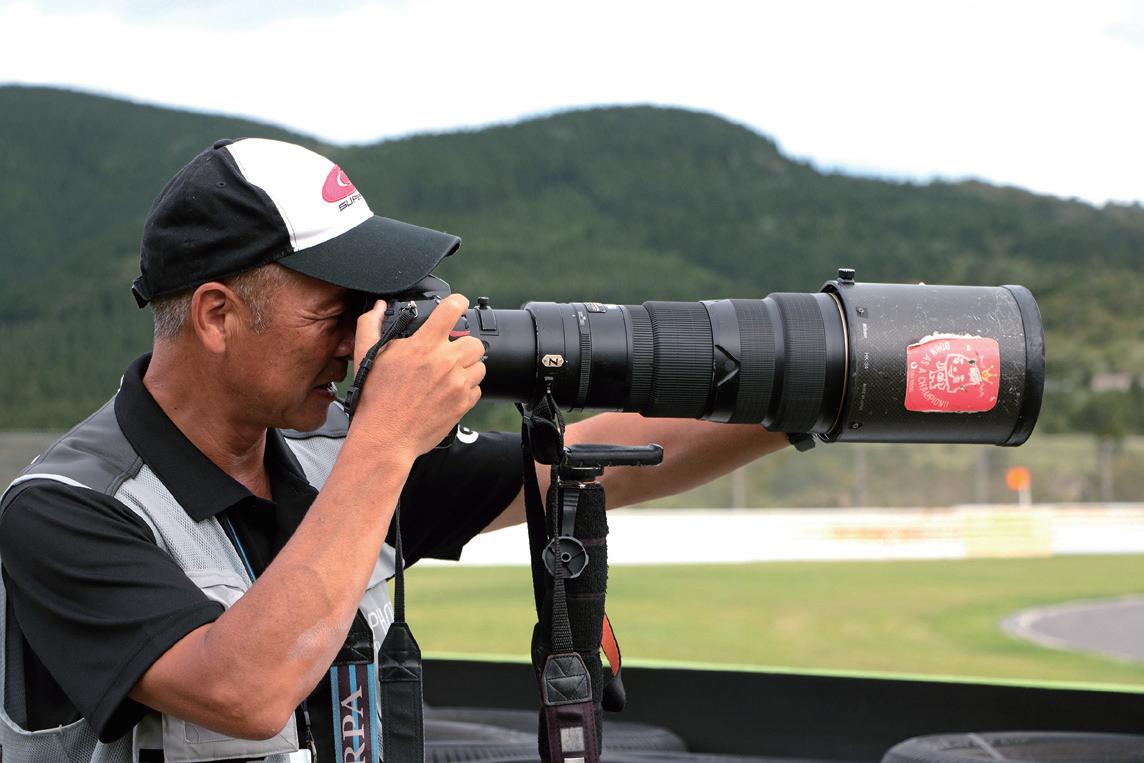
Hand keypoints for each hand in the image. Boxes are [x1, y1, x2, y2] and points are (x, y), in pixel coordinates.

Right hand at [350, 295, 484, 458]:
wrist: (385, 437)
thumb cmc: (375, 399)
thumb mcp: (366, 356)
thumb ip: (371, 325)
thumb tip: (378, 308)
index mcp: (423, 346)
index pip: (452, 310)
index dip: (457, 302)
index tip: (458, 304)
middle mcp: (444, 362)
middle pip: (474, 341)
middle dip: (464, 345)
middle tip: (449, 353)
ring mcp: (457, 384)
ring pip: (479, 365)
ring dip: (467, 367)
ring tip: (448, 375)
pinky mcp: (463, 404)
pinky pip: (477, 388)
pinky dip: (466, 389)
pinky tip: (447, 393)